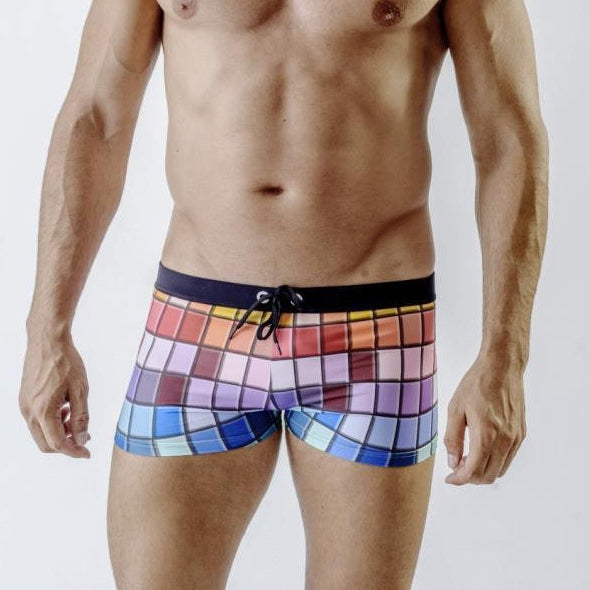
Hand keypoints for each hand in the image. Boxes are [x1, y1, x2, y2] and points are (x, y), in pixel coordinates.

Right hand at [19, 330, 91, 457]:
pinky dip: (51, 422)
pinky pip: (36, 420)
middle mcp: (29, 411)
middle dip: (65, 444)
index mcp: (43, 410)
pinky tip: (65, 409)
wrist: (47, 340)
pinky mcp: (24, 399)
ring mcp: (24, 405)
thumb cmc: (66, 362)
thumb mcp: (80, 390)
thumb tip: (81, 440)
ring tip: (75, 418)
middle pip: (45, 443)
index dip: (74, 451)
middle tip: (83, 436)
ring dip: (58, 432)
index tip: (87, 453)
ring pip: (40, 432)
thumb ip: (81, 418)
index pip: (57, 443)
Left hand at [444, 352, 526, 484]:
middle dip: (470, 478)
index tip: (449, 478)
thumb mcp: (455, 409)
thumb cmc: (476, 384)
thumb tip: (453, 462)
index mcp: (486, 435)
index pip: (474, 471)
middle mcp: (505, 441)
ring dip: (483, 471)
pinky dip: (495, 461)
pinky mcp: (521, 432)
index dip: (459, 479)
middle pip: (488, 476)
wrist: (501, 367)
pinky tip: (481, 450)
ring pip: (500, 469)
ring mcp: (516, 438)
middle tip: (456, 468)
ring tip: (467, 459)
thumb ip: (453, 438)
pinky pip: (509, 457)